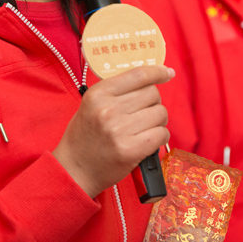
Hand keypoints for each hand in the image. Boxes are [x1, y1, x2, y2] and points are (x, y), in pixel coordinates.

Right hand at [53, 65, 173, 196]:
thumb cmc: (85, 136)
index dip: (158, 72)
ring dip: (158, 121)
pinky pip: (162, 134)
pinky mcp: (130, 150)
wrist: (74, 170)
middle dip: (153, 103)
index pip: (138, 75)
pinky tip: (148, 141)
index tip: (167, 73)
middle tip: (143, 114)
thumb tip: (151, 78)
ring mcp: (119, 130)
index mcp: (98, 93)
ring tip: (144, 129)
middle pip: (153, 93)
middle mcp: (108, 109)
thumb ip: (117, 90)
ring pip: (160, 113)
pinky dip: (160, 137)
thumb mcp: (92, 104)